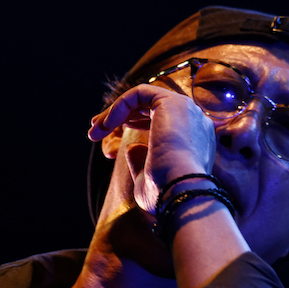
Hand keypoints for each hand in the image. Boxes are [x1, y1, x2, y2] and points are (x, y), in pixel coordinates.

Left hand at [88, 84, 215, 190]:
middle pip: (150, 106)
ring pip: (143, 97)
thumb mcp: (149, 179)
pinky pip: (140, 93)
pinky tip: (106, 124)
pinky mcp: (173, 102)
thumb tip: (130, 148)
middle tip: (94, 129)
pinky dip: (119, 105)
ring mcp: (186, 110)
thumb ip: (141, 161)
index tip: (108, 135)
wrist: (180, 193)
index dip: (133, 122)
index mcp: (193, 140)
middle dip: (119, 115)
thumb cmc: (165, 194)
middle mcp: (194, 121)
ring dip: (114, 112)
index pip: (162, 120)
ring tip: (94, 130)